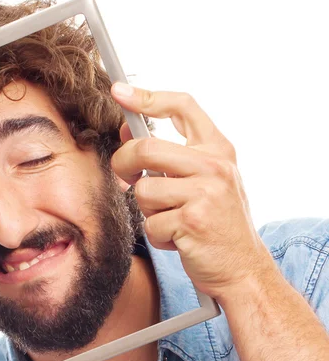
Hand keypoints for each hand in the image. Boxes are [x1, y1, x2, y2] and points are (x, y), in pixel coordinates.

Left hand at [110, 83, 275, 301]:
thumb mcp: (204, 182)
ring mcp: (205, 192)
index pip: (182, 106)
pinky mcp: (192, 220)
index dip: (147, 97)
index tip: (119, 92)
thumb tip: (128, 134)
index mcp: (217, 150)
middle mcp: (214, 165)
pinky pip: (150, 224)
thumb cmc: (217, 224)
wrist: (242, 268)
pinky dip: (157, 236)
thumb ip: (172, 157)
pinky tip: (178, 239)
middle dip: (123, 164)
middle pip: (145, 147)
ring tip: (171, 220)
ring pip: (143, 190)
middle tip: (126, 178)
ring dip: (147, 211)